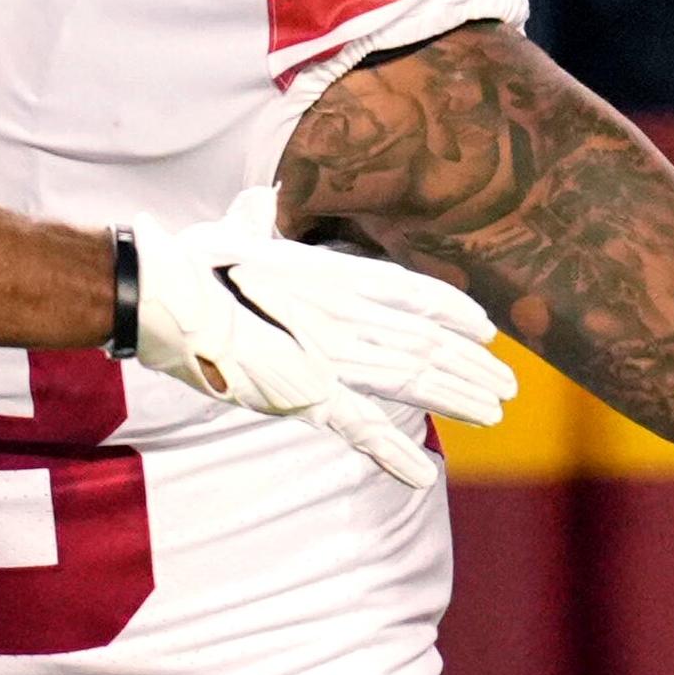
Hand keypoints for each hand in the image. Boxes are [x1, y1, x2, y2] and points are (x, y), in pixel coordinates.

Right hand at [130, 185, 512, 486]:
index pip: (412, 292)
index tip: (485, 327)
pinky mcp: (306, 396)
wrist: (166, 296)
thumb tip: (261, 199)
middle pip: (425, 343)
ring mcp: (330, 356)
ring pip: (411, 380)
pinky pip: (362, 429)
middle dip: (470, 366)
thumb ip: (257, 219)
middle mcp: (345, 314)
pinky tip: (426, 475)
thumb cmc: (194, 262)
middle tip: (507, 385)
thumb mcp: (236, 231)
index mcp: (332, 275)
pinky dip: (394, 454)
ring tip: (494, 412)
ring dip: (457, 398)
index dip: (453, 311)